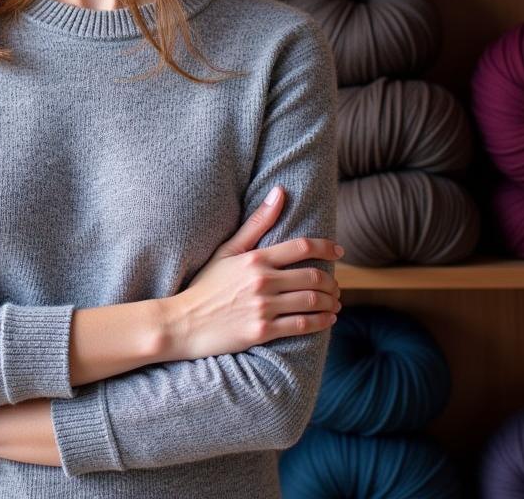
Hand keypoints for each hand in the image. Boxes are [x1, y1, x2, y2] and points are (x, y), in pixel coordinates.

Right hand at [162, 185, 342, 361]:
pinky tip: (328, 319)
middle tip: (336, 285)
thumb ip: (257, 223)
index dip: (326, 247)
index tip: (339, 251)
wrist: (184, 322)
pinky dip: (322, 322)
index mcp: (255, 258)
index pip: (301, 247)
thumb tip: (280, 191)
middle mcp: (262, 280)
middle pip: (313, 276)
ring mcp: (263, 307)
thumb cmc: (206, 284)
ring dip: (330, 301)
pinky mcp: (263, 332)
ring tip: (334, 302)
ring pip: (312, 301)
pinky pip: (302, 325)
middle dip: (331, 281)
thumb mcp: (227, 250)